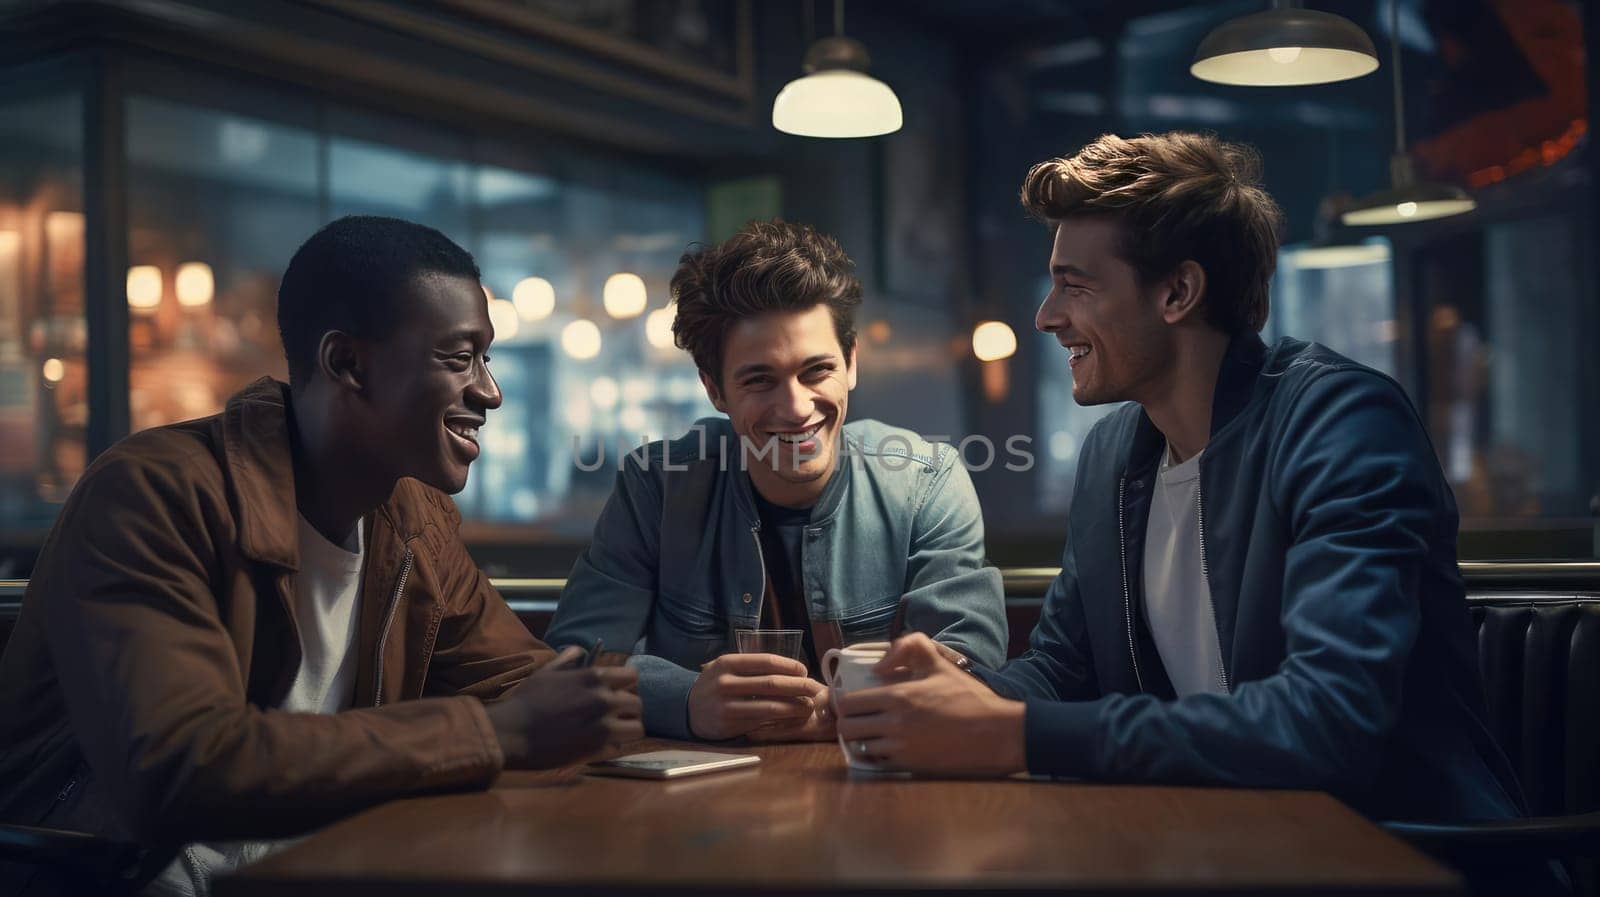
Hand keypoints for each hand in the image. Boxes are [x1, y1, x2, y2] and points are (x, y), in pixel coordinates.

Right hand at [484, 646, 642, 768]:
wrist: (512, 733)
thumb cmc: (526, 700)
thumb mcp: (546, 673)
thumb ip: (567, 660)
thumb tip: (579, 649)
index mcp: (594, 678)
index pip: (632, 676)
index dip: (626, 684)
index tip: (618, 690)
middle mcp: (604, 700)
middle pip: (637, 704)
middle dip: (628, 709)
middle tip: (616, 715)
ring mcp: (604, 726)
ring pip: (637, 728)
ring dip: (627, 729)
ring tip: (615, 733)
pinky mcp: (598, 750)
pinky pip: (619, 748)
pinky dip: (612, 748)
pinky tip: (599, 747)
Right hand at [687, 653, 825, 741]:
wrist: (685, 708)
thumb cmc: (714, 684)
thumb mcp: (726, 667)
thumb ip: (752, 666)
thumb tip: (792, 671)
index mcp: (727, 663)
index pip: (766, 661)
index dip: (789, 666)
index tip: (804, 670)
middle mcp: (725, 683)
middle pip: (771, 684)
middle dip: (798, 687)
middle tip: (815, 689)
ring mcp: (727, 706)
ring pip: (770, 707)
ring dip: (794, 707)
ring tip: (808, 706)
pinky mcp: (729, 726)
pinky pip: (762, 723)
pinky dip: (781, 721)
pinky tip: (792, 719)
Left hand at [834, 632, 1025, 775]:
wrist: (997, 734)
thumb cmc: (969, 698)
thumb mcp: (941, 664)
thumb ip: (910, 647)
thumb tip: (879, 664)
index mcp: (898, 696)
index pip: (849, 703)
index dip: (845, 701)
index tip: (851, 700)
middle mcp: (894, 724)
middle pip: (847, 728)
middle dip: (848, 722)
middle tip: (858, 718)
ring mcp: (901, 748)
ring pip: (860, 748)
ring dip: (862, 740)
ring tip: (872, 733)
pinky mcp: (911, 766)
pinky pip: (878, 763)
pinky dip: (877, 756)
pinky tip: (888, 747)